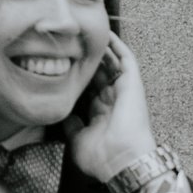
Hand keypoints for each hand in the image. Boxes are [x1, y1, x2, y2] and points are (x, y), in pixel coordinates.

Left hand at [67, 34, 158, 181]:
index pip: (87, 89)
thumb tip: (63, 113)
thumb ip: (71, 125)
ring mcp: (122, 91)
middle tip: (70, 43)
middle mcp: (111, 100)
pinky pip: (126, 59)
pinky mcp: (132, 84)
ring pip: (112, 63)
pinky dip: (118, 47)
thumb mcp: (77, 140)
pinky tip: (106, 35)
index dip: (76, 76)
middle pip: (98, 73)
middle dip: (86, 60)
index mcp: (100, 113)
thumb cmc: (102, 157)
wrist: (122, 160)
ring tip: (87, 33)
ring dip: (102, 50)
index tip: (60, 64)